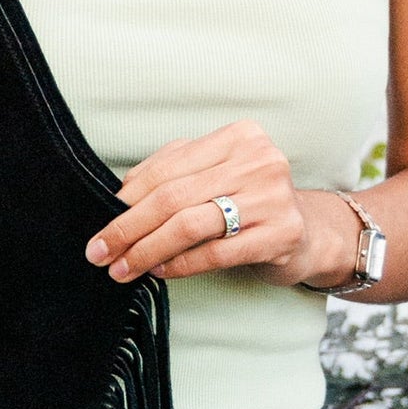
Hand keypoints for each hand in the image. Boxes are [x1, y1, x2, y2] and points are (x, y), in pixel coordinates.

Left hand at [82, 120, 335, 287]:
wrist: (308, 233)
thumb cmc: (247, 203)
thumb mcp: (211, 177)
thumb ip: (170, 176)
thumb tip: (116, 201)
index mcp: (238, 136)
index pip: (166, 168)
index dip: (126, 200)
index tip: (99, 226)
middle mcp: (259, 160)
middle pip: (173, 197)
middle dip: (128, 228)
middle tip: (100, 253)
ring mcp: (273, 196)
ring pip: (190, 224)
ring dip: (148, 250)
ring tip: (123, 269)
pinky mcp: (282, 233)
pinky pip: (216, 252)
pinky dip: (181, 264)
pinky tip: (160, 272)